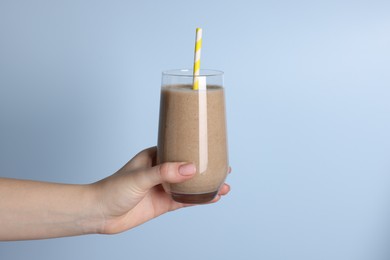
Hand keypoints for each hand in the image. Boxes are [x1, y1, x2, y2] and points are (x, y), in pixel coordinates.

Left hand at [92, 147, 230, 233]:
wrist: (99, 213)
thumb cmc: (112, 188)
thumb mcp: (140, 176)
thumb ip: (165, 172)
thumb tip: (191, 168)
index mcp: (155, 156)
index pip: (179, 147)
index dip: (196, 147)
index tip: (212, 145)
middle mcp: (161, 170)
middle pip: (189, 166)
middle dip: (206, 167)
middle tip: (225, 166)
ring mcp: (163, 187)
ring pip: (190, 184)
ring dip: (206, 184)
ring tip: (224, 184)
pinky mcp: (163, 203)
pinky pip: (185, 200)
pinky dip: (199, 199)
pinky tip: (212, 198)